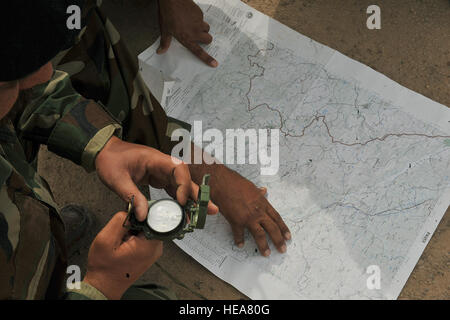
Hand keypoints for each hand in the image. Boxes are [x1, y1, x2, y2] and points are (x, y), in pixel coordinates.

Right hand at [83, 211, 161, 299]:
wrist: (104, 285)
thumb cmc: (104, 268)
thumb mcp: (106, 239)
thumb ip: (119, 220)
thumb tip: (130, 210)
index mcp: (149, 244)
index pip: (154, 216)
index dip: (141, 212)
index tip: (129, 217)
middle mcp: (155, 248)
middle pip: (150, 222)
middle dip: (135, 222)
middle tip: (122, 233)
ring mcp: (153, 251)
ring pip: (145, 228)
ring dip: (133, 230)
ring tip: (122, 241)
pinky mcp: (148, 252)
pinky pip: (143, 236)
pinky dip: (133, 237)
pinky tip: (124, 245)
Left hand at [95, 136, 217, 220]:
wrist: (104, 151)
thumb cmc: (110, 159)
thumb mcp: (117, 179)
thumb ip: (132, 196)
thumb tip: (144, 216)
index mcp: (155, 159)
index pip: (179, 169)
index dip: (184, 185)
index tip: (182, 201)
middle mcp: (162, 165)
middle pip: (186, 178)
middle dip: (198, 194)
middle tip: (211, 209)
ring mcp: (161, 171)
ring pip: (182, 185)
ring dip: (192, 199)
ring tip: (202, 214)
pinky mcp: (158, 178)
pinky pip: (173, 189)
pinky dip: (180, 200)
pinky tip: (185, 211)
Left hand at [157, 0, 217, 66]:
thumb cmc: (167, 14)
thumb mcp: (165, 30)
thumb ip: (165, 42)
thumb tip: (160, 52)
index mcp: (187, 38)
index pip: (199, 52)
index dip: (208, 59)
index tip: (215, 64)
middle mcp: (195, 32)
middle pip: (208, 39)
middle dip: (205, 39)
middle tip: (199, 36)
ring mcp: (199, 22)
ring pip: (207, 28)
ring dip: (203, 29)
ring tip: (193, 25)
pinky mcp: (200, 14)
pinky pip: (202, 19)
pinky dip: (198, 19)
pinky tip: (190, 15)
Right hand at [189, 162, 290, 256]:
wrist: (223, 183)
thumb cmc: (236, 182)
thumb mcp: (251, 186)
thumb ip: (258, 192)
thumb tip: (264, 191)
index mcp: (263, 203)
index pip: (276, 218)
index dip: (283, 228)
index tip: (288, 236)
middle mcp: (258, 212)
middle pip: (272, 228)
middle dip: (278, 240)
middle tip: (283, 249)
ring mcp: (247, 217)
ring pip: (259, 234)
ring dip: (264, 245)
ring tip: (267, 253)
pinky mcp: (236, 221)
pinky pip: (239, 234)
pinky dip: (239, 240)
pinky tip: (240, 245)